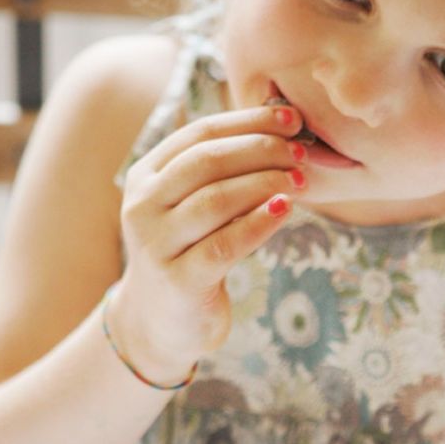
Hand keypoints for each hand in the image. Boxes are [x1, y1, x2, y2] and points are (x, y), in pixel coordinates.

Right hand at [107, 103, 306, 384]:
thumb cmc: (189, 254)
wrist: (162, 324)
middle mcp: (143, 206)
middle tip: (301, 152)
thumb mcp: (193, 208)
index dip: (249, 122)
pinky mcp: (179, 280)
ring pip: (216, 200)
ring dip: (264, 183)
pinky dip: (259, 223)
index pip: (199, 134)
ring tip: (300, 180)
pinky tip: (285, 210)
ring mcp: (156, 244)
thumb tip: (283, 132)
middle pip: (207, 161)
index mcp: (145, 176)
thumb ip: (221, 174)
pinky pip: (225, 244)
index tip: (292, 119)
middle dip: (261, 150)